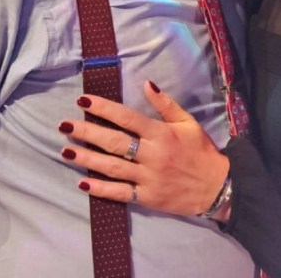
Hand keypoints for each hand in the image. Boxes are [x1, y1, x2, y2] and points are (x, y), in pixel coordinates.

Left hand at [58, 81, 228, 215]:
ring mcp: (148, 178)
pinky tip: (82, 182)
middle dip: (87, 132)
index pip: (127, 118)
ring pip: (112, 167)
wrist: (216, 186)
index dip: (103, 108)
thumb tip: (146, 83)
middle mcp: (152, 155)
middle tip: (64, 125)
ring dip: (87, 159)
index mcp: (161, 133)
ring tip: (66, 151)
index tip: (83, 100)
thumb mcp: (188, 122)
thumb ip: (166, 104)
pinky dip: (100, 189)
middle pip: (114, 141)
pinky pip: (119, 193)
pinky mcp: (147, 198)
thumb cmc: (200, 150)